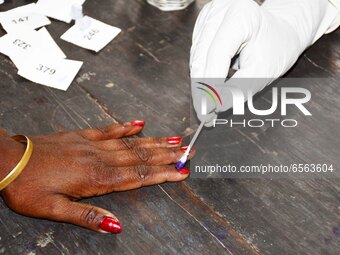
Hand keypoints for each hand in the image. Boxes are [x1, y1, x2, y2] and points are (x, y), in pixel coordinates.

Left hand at [0, 121, 193, 233]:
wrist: (8, 160)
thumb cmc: (29, 187)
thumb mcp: (54, 209)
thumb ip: (88, 217)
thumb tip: (116, 225)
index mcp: (96, 178)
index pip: (138, 176)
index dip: (162, 174)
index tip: (182, 171)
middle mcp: (100, 158)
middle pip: (141, 156)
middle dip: (167, 155)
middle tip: (189, 151)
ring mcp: (92, 144)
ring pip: (131, 143)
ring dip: (155, 141)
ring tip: (175, 139)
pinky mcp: (82, 135)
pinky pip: (109, 129)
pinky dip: (126, 126)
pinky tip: (140, 123)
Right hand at [190, 0, 337, 125]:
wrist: (280, 32)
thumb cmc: (277, 47)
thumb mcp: (264, 71)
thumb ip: (239, 89)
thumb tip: (216, 105)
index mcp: (239, 15)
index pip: (216, 54)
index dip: (209, 85)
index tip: (207, 109)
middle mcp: (219, 11)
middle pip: (201, 56)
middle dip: (201, 88)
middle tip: (204, 113)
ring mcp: (209, 16)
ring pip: (195, 57)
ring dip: (200, 82)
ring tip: (209, 102)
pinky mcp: (204, 24)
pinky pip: (197, 54)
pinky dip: (202, 72)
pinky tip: (211, 83)